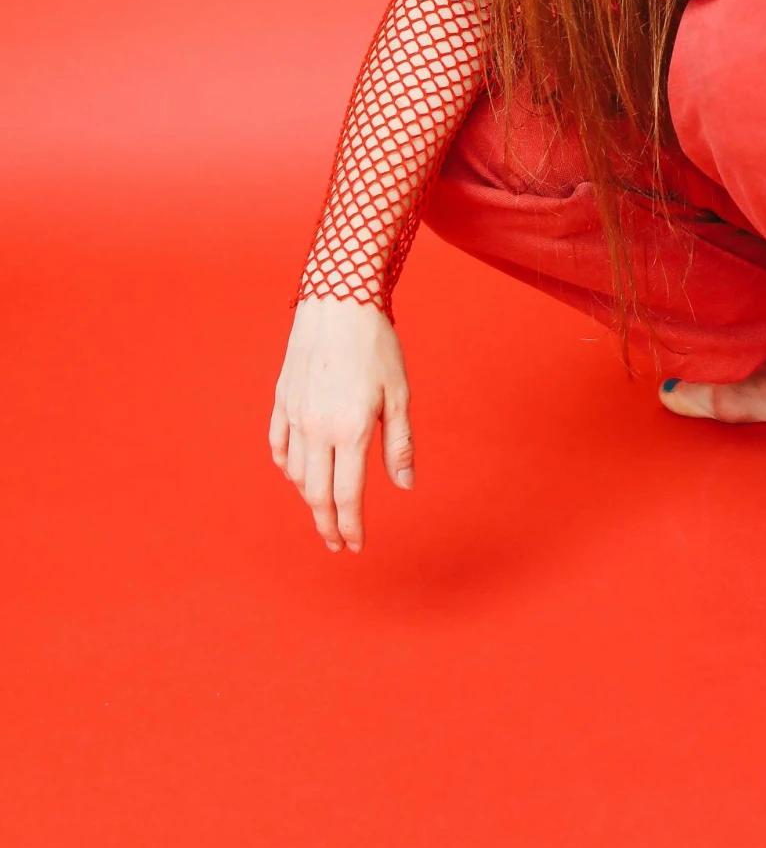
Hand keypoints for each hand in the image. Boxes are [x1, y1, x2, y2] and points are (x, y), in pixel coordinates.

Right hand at [269, 297, 415, 553]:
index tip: (354, 547)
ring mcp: (295, 415)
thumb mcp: (398, 394)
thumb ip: (398, 444)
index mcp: (349, 431)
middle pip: (317, 494)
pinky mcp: (281, 400)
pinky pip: (279, 446)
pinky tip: (297, 474)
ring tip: (323, 512)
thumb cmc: (375, 345)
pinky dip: (288, 467)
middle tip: (335, 544)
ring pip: (297, 474)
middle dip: (327, 524)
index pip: (347, 496)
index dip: (351, 527)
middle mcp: (317, 430)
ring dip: (309, 500)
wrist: (337, 300)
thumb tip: (404, 486)